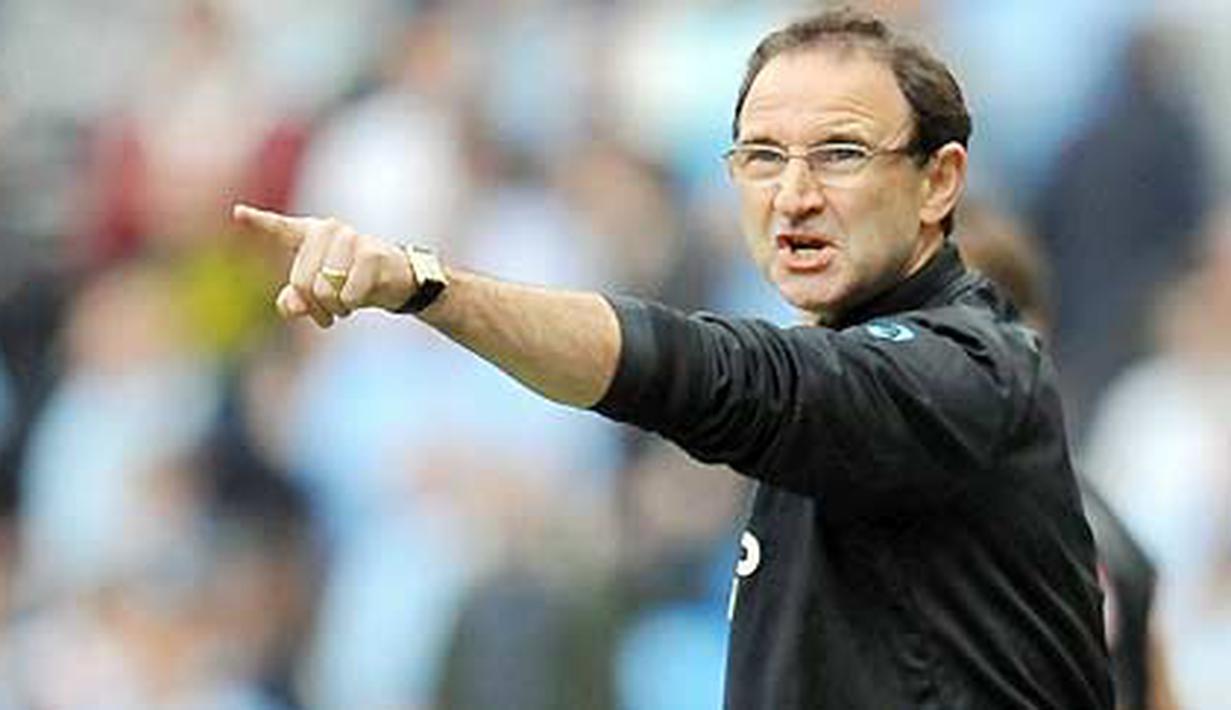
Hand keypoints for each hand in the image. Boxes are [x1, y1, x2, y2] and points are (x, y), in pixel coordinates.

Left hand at [232, 204, 416, 326]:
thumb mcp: (318, 295)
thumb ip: (295, 301)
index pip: (280, 228)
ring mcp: (350, 239)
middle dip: (314, 306)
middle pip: (301, 283)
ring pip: (324, 290)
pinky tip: (360, 297)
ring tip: (345, 304)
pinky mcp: (371, 254)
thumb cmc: (350, 282)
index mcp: (309, 235)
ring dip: (335, 307)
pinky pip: (348, 295)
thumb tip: (291, 306)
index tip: (238, 212)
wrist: (395, 280)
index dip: (259, 221)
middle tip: (327, 313)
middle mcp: (328, 230)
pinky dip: (352, 305)